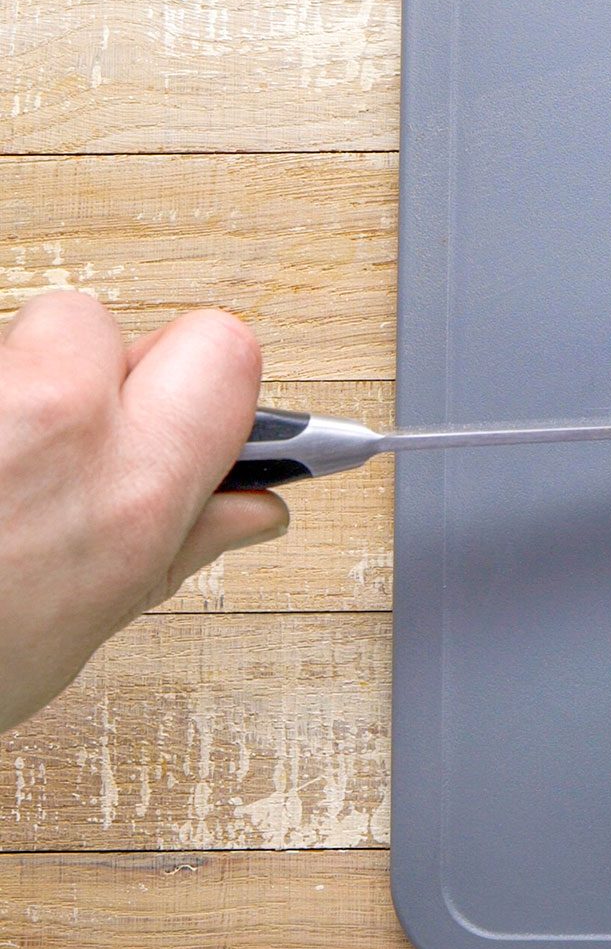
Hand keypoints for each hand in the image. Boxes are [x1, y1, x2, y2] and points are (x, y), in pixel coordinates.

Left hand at [0, 292, 287, 731]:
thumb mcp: (83, 624)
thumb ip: (176, 545)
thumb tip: (248, 507)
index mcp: (128, 487)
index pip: (225, 349)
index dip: (210, 383)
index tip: (191, 423)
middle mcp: (49, 421)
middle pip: (92, 324)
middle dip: (83, 375)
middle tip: (56, 457)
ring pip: (1, 347)